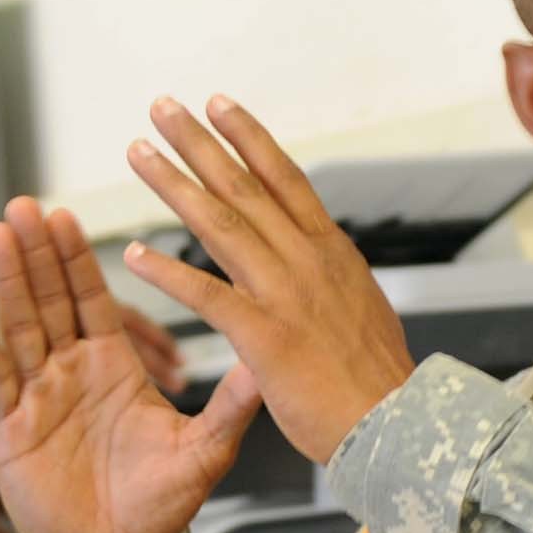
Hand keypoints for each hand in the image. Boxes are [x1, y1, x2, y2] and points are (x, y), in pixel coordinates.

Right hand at [0, 196, 265, 532]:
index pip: (91, 300)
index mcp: (112, 367)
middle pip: (48, 300)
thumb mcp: (204, 451)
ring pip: (18, 329)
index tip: (65, 215)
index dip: (76, 258)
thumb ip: (230, 405)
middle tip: (23, 205)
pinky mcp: (11, 432)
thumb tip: (265, 359)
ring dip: (7, 283)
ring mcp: (37, 398)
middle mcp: (70, 373)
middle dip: (35, 253)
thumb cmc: (158, 505)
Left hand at [120, 96, 415, 462]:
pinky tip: (133, 255)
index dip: (248, 138)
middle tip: (162, 107)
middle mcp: (307, 261)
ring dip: (174, 185)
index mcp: (331, 253)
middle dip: (199, 142)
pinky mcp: (265, 337)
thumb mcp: (363, 309)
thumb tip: (324, 262)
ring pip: (220, 225)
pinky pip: (206, 295)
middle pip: (244, 187)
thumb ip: (333, 279)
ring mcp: (285, 295)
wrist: (398, 427)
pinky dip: (167, 273)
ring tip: (138, 154)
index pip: (284, 178)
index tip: (218, 105)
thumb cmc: (378, 381)